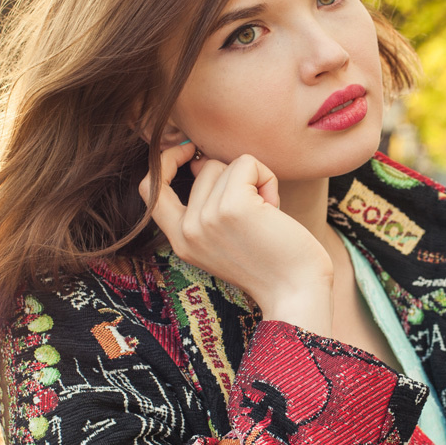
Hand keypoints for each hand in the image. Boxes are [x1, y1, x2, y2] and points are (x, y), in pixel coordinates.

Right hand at [139, 143, 333, 334]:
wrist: (296, 292)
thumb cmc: (272, 263)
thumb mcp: (225, 237)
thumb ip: (206, 204)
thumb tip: (199, 159)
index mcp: (181, 241)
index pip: (149, 189)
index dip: (165, 163)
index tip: (189, 152)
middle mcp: (187, 231)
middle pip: (205, 169)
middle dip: (237, 181)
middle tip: (258, 215)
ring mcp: (207, 218)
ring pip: (227, 165)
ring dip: (255, 181)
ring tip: (267, 216)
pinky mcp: (232, 206)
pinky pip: (247, 163)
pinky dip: (267, 177)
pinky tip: (275, 208)